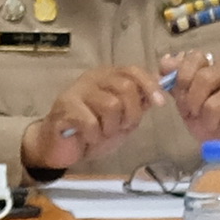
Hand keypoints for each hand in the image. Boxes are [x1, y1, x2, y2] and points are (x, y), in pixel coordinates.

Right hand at [23, 66, 162, 172]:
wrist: (59, 148)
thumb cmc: (92, 131)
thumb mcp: (122, 118)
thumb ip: (138, 103)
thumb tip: (160, 87)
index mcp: (107, 77)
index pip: (133, 71)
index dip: (149, 85)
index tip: (160, 103)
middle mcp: (93, 79)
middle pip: (125, 87)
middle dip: (131, 113)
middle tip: (122, 127)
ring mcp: (77, 91)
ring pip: (111, 105)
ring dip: (112, 127)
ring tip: (102, 133)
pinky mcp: (64, 108)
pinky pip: (91, 122)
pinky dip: (95, 136)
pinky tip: (88, 138)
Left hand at [168, 56, 219, 154]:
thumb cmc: (215, 121)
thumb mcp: (189, 102)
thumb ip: (176, 83)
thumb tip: (165, 61)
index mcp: (216, 66)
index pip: (194, 58)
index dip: (183, 80)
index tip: (184, 100)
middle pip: (203, 79)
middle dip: (194, 104)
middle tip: (199, 116)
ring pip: (213, 105)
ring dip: (209, 123)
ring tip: (217, 125)